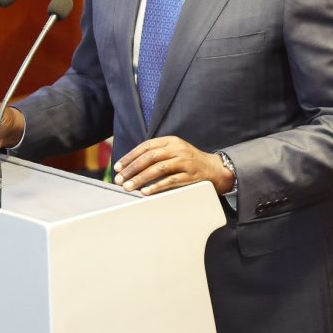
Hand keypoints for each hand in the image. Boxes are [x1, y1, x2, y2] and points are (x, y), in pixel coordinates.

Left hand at [113, 136, 234, 195]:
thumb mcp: (174, 151)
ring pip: (158, 168)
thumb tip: (130, 166)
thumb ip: (156, 154)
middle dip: (132, 169)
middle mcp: (177, 149)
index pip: (145, 146)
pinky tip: (146, 192)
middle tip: (120, 179)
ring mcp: (185, 161)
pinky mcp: (191, 175)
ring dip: (141, 178)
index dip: (130, 157)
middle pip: (150, 157)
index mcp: (170, 141)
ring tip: (129, 187)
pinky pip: (170, 181)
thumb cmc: (189, 161)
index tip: (117, 167)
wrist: (215, 169)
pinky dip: (156, 186)